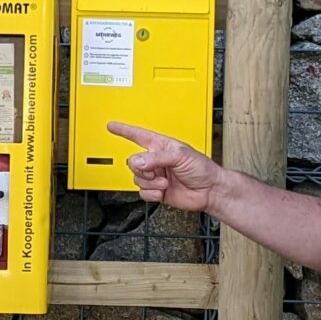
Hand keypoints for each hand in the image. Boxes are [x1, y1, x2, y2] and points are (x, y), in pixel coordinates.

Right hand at [106, 122, 223, 212]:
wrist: (209, 191)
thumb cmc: (202, 168)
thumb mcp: (179, 156)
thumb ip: (156, 158)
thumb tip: (137, 161)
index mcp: (161, 146)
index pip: (138, 135)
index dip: (124, 130)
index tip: (111, 126)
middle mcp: (156, 161)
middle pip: (134, 162)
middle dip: (143, 169)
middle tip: (156, 171)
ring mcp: (156, 176)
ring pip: (137, 179)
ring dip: (151, 183)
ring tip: (165, 182)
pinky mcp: (157, 191)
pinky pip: (143, 193)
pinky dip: (152, 193)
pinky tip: (163, 191)